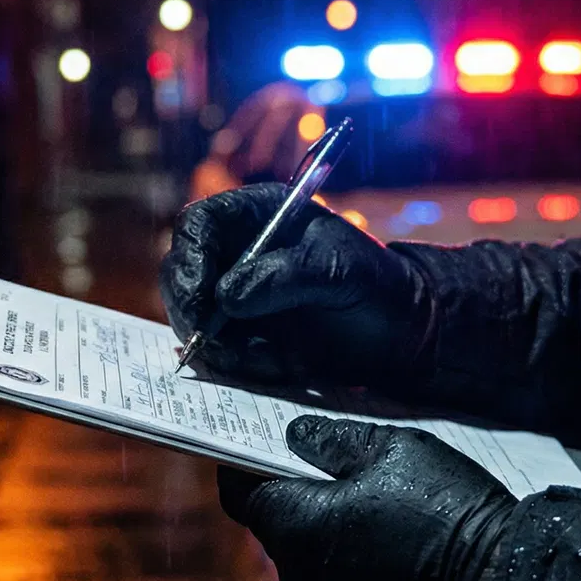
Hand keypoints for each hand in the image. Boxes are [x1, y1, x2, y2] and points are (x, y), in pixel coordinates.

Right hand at [159, 182, 433, 387]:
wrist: (400, 333)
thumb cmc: (377, 285)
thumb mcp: (339, 270)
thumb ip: (284, 276)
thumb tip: (228, 296)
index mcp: (258, 216)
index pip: (199, 224)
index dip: (189, 256)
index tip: (201, 296)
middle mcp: (238, 252)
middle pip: (180, 271)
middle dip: (189, 307)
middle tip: (210, 339)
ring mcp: (236, 296)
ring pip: (191, 317)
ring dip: (217, 343)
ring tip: (267, 356)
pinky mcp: (243, 335)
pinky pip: (215, 351)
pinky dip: (236, 363)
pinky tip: (277, 364)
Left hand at [218, 416, 514, 580]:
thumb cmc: (450, 511)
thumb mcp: (395, 449)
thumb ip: (333, 441)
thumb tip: (295, 436)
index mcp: (299, 528)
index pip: (243, 494)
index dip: (247, 469)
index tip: (261, 453)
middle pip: (283, 537)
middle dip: (306, 511)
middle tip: (351, 488)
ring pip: (314, 578)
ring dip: (335, 555)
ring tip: (388, 536)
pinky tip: (404, 577)